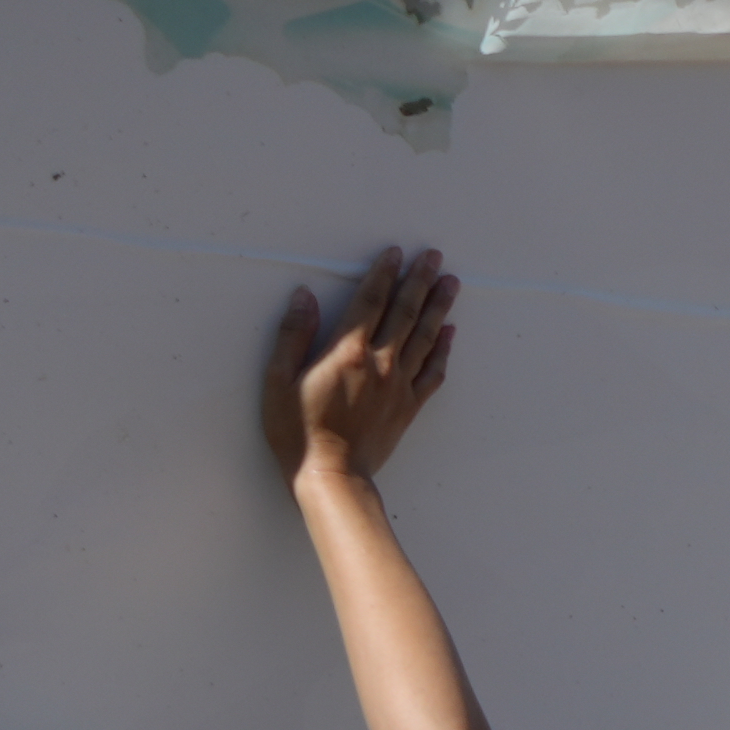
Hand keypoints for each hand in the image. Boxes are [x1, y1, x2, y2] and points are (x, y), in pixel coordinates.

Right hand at [263, 244, 458, 490]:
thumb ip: (293, 334)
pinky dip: (444, 351)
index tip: (396, 253)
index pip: (371, 300)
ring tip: (451, 283)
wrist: (332, 476)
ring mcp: (399, 385)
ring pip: (425, 337)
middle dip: (420, 280)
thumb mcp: (278, 380)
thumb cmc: (298, 431)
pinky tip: (450, 334)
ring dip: (439, 307)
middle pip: (405, 311)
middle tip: (435, 256)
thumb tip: (304, 296)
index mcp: (347, 351)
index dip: (384, 273)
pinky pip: (433, 372)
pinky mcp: (409, 406)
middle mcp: (380, 363)